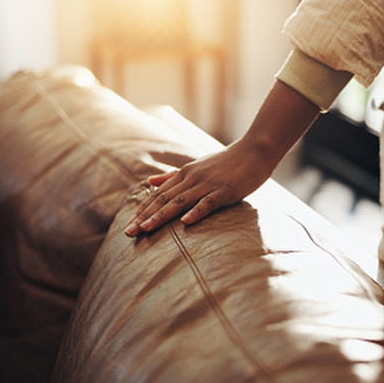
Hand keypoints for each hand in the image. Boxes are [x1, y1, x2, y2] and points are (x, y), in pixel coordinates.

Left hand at [123, 140, 274, 236]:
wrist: (255, 150)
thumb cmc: (227, 162)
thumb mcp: (196, 167)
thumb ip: (172, 176)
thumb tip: (149, 182)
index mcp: (184, 174)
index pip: (158, 195)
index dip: (142, 210)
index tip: (128, 226)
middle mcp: (191, 178)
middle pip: (163, 199)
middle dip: (144, 216)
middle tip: (128, 232)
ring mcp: (208, 184)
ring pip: (179, 201)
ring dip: (161, 216)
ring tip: (146, 229)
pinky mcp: (224, 190)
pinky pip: (207, 202)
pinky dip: (196, 212)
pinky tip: (185, 223)